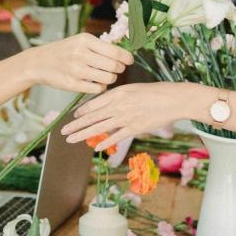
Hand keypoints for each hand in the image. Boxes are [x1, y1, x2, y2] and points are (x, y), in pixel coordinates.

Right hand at [22, 33, 133, 93]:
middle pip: (114, 66)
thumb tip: (125, 54)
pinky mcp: (71, 84)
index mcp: (85, 40)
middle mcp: (81, 54)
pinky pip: (98, 89)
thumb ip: (101, 46)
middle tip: (115, 69)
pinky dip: (101, 87)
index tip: (129, 61)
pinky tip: (96, 83)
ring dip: (111, 79)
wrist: (38, 62)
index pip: (116, 52)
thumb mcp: (80, 41)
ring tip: (105, 76)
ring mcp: (76, 70)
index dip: (126, 58)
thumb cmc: (65, 51)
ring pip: (108, 78)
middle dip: (119, 69)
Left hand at [62, 82, 196, 151]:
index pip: (94, 103)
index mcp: (118, 93)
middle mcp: (118, 105)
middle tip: (62, 131)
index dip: (82, 111)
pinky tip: (96, 147)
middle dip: (75, 125)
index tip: (73, 116)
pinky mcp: (135, 128)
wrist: (173, 99)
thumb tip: (107, 103)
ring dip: (83, 134)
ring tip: (71, 140)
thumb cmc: (156, 91)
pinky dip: (105, 142)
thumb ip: (119, 96)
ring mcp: (126, 117)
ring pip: (99, 127)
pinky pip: (116, 136)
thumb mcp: (134, 88)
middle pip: (92, 117)